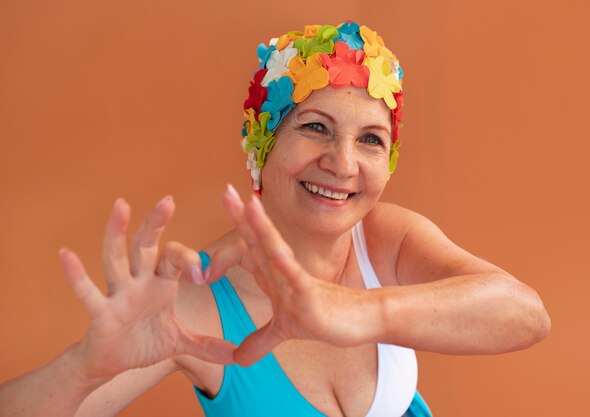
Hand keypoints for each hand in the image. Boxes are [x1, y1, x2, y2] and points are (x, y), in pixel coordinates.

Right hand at [59, 196, 235, 380]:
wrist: (110, 364)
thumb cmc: (142, 344)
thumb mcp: (179, 344)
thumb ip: (206, 347)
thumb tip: (236, 356)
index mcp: (160, 284)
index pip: (176, 260)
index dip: (190, 260)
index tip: (204, 273)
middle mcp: (139, 282)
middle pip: (146, 247)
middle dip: (156, 224)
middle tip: (167, 200)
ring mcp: (118, 294)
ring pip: (117, 258)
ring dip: (118, 233)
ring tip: (121, 205)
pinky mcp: (100, 312)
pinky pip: (87, 292)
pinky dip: (75, 275)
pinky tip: (65, 254)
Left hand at [211, 185, 379, 366]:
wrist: (360, 322)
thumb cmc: (323, 318)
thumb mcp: (284, 331)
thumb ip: (260, 340)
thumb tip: (238, 360)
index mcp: (274, 274)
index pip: (249, 249)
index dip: (231, 238)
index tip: (216, 220)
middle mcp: (283, 271)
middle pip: (258, 239)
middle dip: (241, 216)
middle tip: (226, 191)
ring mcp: (296, 280)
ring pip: (275, 249)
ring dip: (261, 227)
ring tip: (248, 203)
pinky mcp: (310, 294)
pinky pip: (296, 277)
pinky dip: (285, 264)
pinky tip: (274, 250)